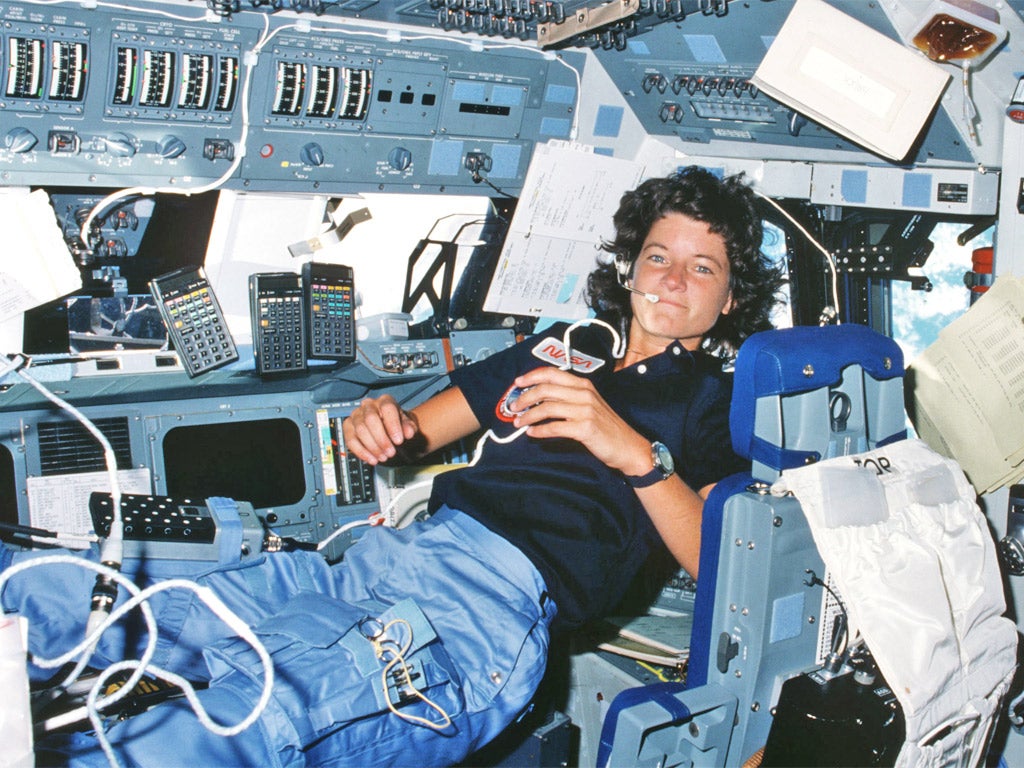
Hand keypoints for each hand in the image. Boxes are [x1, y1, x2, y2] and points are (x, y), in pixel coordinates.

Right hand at [342, 395, 417, 464]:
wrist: (389, 428)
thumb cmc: (398, 424)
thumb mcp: (408, 425)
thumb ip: (409, 427)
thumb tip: (408, 432)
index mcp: (385, 400)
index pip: (387, 408)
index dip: (393, 425)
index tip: (399, 441)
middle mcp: (368, 405)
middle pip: (371, 419)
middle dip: (381, 439)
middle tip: (391, 453)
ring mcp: (356, 415)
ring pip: (360, 430)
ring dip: (372, 447)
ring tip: (383, 457)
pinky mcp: (348, 427)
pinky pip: (350, 440)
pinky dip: (361, 452)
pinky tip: (372, 459)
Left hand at [508, 367, 650, 475]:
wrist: (627, 446)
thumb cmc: (607, 427)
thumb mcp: (590, 404)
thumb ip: (569, 397)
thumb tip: (540, 397)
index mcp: (584, 385)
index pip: (552, 374)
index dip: (531, 376)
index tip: (517, 383)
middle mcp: (584, 394)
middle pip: (545, 389)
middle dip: (524, 398)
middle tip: (513, 407)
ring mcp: (585, 410)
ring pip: (547, 407)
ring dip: (528, 416)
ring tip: (518, 422)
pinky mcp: (585, 428)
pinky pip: (555, 427)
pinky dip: (539, 430)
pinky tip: (532, 433)